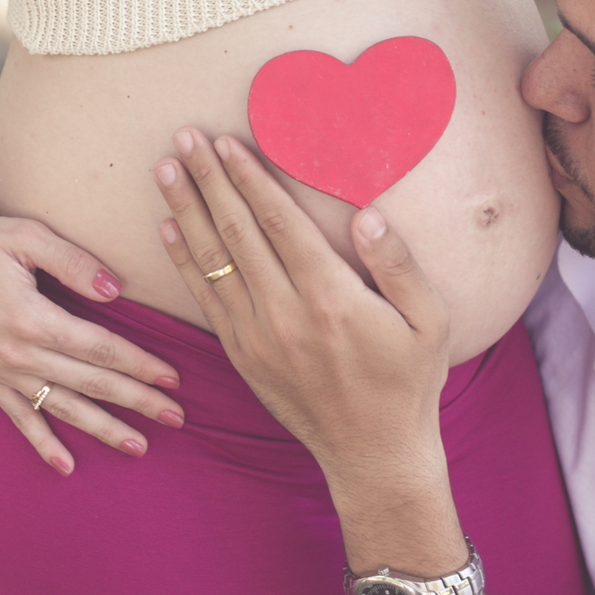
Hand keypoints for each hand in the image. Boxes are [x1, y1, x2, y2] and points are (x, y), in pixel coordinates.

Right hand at [0, 198, 183, 473]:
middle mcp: (18, 354)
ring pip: (61, 408)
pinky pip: (18, 418)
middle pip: (90, 384)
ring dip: (102, 429)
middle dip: (137, 402)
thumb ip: (75, 262)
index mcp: (33, 319)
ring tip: (138, 446)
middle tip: (177, 417)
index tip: (173, 378)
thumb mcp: (27, 236)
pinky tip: (66, 466)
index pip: (101, 349)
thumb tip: (116, 292)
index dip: (141, 365)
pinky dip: (42, 444)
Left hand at [154, 130, 449, 496]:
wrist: (374, 457)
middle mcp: (285, 313)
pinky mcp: (243, 356)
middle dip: (207, 179)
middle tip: (183, 137)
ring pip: (212, 261)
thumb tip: (368, 215)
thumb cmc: (408, 382)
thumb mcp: (429, 321)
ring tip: (164, 169)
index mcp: (330, 296)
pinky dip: (184, 261)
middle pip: (236, 231)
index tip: (225, 143)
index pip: (278, 221)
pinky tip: (169, 229)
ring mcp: (258, 337)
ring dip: (186, 210)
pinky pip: (206, 299)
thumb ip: (398, 263)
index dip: (248, 178)